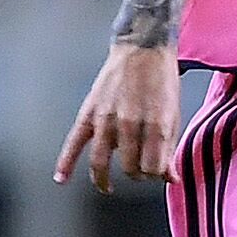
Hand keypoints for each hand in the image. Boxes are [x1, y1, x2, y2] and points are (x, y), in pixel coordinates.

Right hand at [54, 42, 179, 193]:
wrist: (143, 49)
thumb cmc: (163, 82)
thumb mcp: (175, 114)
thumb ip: (170, 147)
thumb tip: (172, 179)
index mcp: (158, 125)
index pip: (154, 169)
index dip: (156, 176)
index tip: (157, 173)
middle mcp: (131, 125)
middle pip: (129, 168)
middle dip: (136, 175)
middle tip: (138, 171)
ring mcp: (108, 119)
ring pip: (102, 162)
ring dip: (105, 179)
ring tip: (108, 187)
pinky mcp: (89, 113)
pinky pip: (74, 143)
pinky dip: (65, 163)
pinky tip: (61, 179)